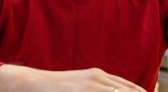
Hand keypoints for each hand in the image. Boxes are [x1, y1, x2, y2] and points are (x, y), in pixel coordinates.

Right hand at [0, 64, 145, 91]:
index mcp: (100, 76)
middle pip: (131, 91)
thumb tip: (116, 91)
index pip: (131, 87)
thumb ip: (99, 88)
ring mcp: (93, 85)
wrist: (36, 84)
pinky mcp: (86, 91)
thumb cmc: (58, 88)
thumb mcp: (82, 86)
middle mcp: (100, 78)